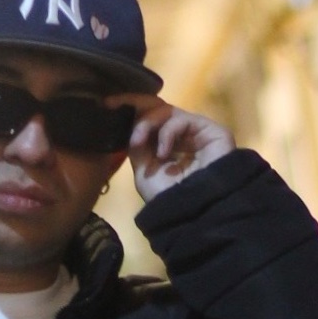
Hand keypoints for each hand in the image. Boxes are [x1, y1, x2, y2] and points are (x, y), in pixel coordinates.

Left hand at [117, 95, 234, 202]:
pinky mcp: (210, 130)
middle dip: (135, 107)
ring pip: (167, 111)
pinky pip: (181, 120)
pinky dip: (166, 132)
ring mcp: (195, 131)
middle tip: (115, 106)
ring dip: (146, 122)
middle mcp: (180, 136)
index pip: (147, 119)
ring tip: (138, 141)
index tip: (107, 104)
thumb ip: (137, 146)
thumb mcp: (144, 172)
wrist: (194, 214)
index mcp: (164, 145)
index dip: (129, 109)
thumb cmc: (168, 198)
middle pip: (157, 108)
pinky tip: (162, 153)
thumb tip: (128, 123)